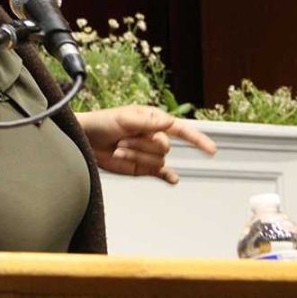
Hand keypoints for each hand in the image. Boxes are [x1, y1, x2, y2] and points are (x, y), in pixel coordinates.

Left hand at [76, 105, 216, 183]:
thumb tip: (169, 122)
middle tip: (121, 140)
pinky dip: (167, 177)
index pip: (181, 130)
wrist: (85, 140)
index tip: (211, 149)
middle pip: (164, 148)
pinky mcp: (141, 167)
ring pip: (156, 161)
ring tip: (119, 149)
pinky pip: (160, 173)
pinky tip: (173, 179)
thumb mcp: (124, 118)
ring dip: (136, 156)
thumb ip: (147, 122)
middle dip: (141, 145)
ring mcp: (148, 153)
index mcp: (154, 121)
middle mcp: (154, 137)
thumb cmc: (102, 123)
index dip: (197, 139)